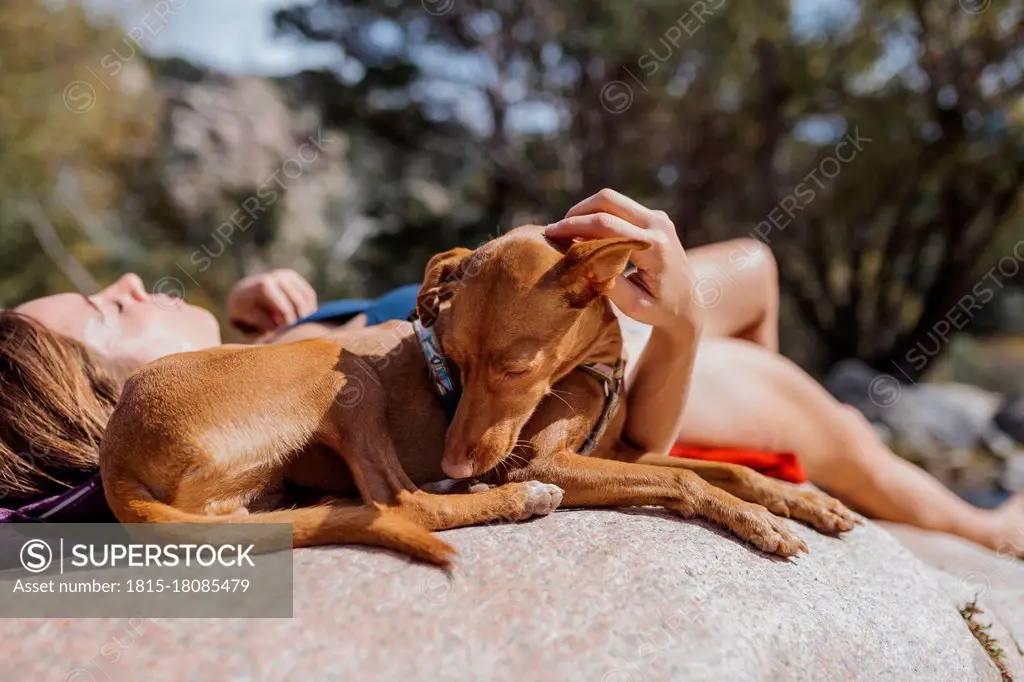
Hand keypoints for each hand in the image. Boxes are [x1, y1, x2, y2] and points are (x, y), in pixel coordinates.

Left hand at [226, 269, 317, 334]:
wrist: (241, 291)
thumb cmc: (243, 309)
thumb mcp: (248, 317)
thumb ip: (264, 322)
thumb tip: (281, 326)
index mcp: (265, 286)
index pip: (286, 309)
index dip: (290, 324)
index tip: (288, 334)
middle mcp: (277, 276)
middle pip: (299, 303)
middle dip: (300, 320)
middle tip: (298, 333)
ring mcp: (287, 275)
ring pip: (307, 297)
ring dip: (308, 314)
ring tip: (301, 327)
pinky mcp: (293, 276)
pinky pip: (309, 294)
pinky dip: (310, 307)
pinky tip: (303, 318)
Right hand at [545, 189, 701, 335]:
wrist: (688, 305)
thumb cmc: (659, 310)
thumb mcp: (633, 305)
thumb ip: (608, 282)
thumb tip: (580, 262)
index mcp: (655, 248)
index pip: (607, 226)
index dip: (575, 226)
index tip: (551, 233)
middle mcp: (659, 225)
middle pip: (608, 200)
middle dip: (577, 212)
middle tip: (557, 230)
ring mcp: (658, 217)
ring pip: (612, 200)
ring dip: (586, 212)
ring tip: (569, 233)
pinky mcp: (655, 217)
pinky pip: (620, 208)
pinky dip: (599, 216)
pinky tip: (586, 234)